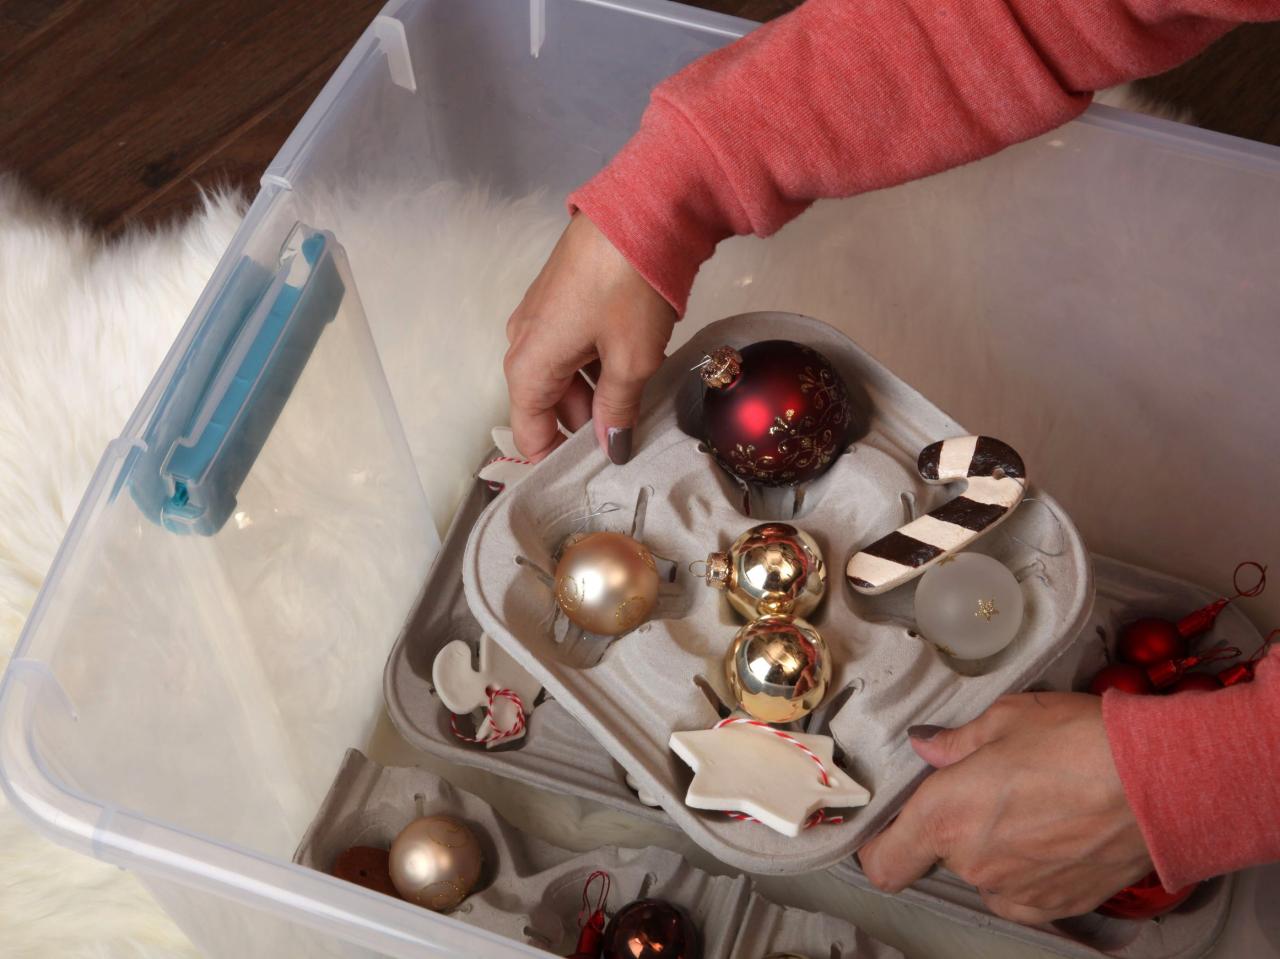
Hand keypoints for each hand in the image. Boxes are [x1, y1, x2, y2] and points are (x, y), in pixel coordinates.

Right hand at [504, 213, 675, 462]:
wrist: (642, 208)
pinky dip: (597, 362)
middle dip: (585, 424)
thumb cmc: (629, 289)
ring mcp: (540, 317)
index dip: (558, 458)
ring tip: (640, 397)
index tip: (593, 472)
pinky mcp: (561, 297)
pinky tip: (634, 362)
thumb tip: (610, 446)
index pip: (529, 433)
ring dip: (596, 392)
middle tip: (630, 436)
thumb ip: (616, 410)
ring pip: (563, 374)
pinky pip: (572, 346)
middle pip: (547, 404)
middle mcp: (523, 342)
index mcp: (528, 366)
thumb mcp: (631, 361)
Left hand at [858, 692, 1151, 923]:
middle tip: (989, 788)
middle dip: (955, 826)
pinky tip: (1056, 834)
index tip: (892, 827)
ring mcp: (1015, 891)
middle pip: (940, 856)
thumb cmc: (1075, 741)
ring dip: (995, 849)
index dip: (880, 847)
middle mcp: (972, 863)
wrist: (1157, 782)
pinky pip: (1023, 894)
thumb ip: (954, 742)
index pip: (883, 863)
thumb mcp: (1004, 719)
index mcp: (944, 816)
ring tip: (1034, 807)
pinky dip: (1030, 871)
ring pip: (984, 874)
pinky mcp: (1058, 906)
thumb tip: (925, 745)